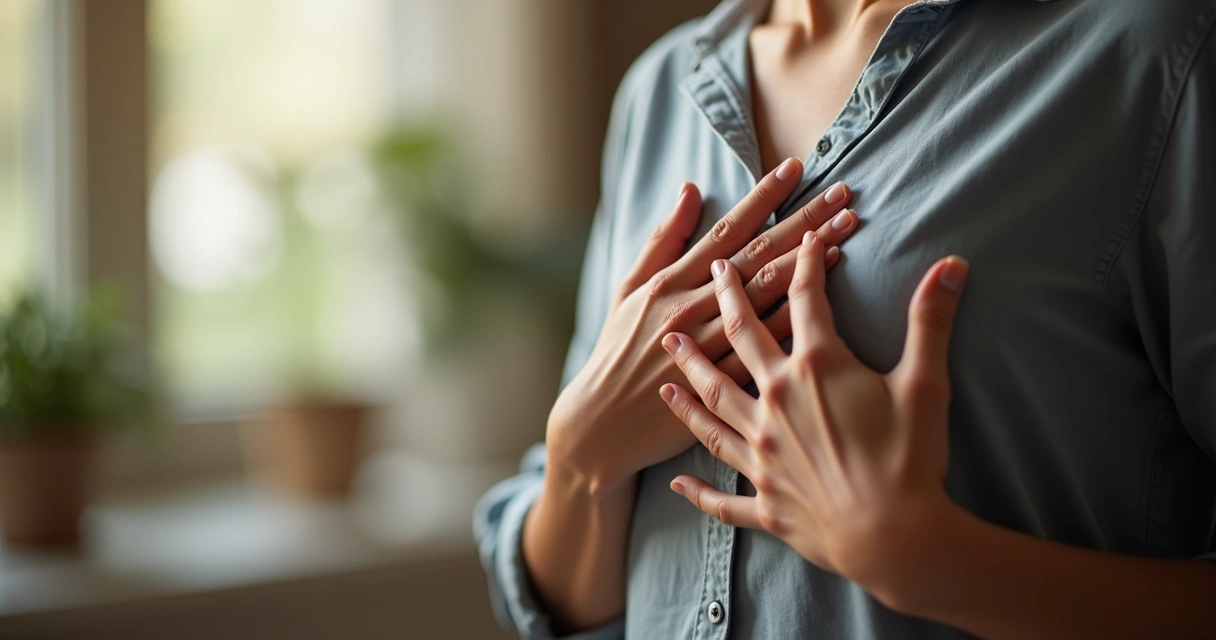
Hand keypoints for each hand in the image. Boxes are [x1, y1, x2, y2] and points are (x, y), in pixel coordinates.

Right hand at [547, 159, 859, 494]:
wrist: (602, 424)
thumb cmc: (616, 353)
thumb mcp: (628, 290)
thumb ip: (663, 240)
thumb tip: (691, 189)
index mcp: (670, 282)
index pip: (726, 230)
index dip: (763, 197)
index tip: (795, 168)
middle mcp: (691, 307)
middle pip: (758, 255)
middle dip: (803, 220)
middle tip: (842, 193)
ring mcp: (709, 345)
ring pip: (767, 294)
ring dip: (810, 260)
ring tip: (845, 231)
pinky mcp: (722, 382)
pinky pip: (766, 344)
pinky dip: (796, 313)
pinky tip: (826, 292)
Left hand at [660, 230, 968, 593]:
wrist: (894, 538)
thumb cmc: (910, 460)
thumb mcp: (926, 384)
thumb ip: (931, 322)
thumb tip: (952, 265)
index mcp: (815, 368)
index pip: (804, 301)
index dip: (805, 264)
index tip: (803, 240)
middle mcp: (774, 402)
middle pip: (740, 339)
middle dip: (725, 300)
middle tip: (709, 272)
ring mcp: (761, 451)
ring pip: (711, 407)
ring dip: (688, 377)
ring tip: (667, 354)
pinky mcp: (762, 499)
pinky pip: (720, 496)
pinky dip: (696, 491)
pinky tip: (675, 483)